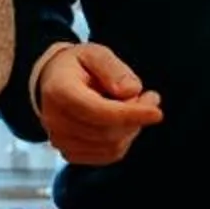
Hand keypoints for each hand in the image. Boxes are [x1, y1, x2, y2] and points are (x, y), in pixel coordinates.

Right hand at [37, 44, 164, 166]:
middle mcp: (55, 120)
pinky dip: (123, 140)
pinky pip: (108, 155)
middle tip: (148, 97)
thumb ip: (112, 69)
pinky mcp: (70, 152)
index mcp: (59, 91)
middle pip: (108, 132)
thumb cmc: (76, 66)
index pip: (98, 111)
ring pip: (112, 146)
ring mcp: (60, 139)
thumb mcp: (95, 53)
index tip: (157, 112)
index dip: (130, 114)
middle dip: (136, 118)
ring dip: (131, 129)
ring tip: (132, 106)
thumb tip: (131, 92)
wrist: (52, 82)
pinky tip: (122, 122)